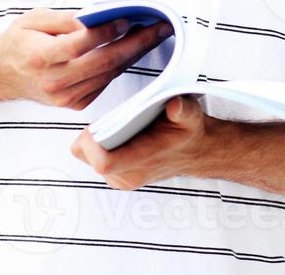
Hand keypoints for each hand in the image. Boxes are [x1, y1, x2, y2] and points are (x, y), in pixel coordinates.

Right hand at [0, 9, 171, 109]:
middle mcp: (53, 81)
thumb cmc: (19, 42)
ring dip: (133, 55)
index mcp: (40, 57)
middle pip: (101, 62)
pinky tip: (132, 52)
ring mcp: (64, 97)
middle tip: (158, 28)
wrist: (0, 75)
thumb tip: (95, 17)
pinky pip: (103, 84)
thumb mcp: (33, 19)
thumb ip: (64, 19)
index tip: (125, 19)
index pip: (79, 44)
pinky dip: (119, 68)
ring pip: (107, 74)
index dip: (105, 32)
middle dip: (134, 43)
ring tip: (152, 36)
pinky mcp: (73, 104)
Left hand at [71, 96, 217, 189]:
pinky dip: (98, 146)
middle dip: (90, 137)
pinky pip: (93, 160)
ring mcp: (122, 179)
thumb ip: (183, 110)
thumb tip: (174, 105)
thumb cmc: (189, 131)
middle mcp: (129, 176)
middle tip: (107, 119)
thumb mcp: (191, 115)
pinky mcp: (118, 178)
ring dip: (94, 141)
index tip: (93, 126)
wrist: (197, 152)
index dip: (91, 145)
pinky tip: (115, 134)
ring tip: (113, 125)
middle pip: (89, 159)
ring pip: (88, 159)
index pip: (104, 163)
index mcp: (144, 161)